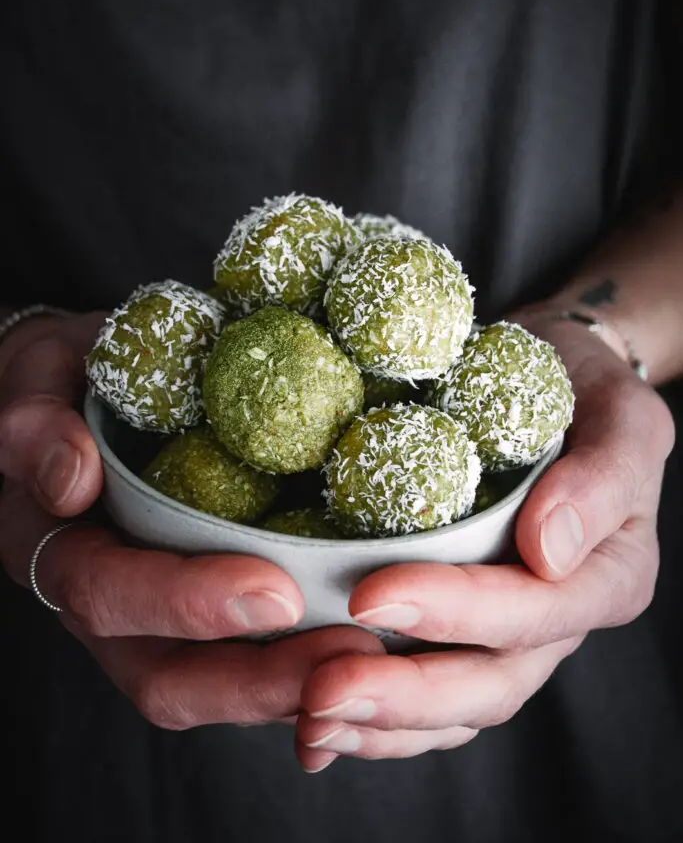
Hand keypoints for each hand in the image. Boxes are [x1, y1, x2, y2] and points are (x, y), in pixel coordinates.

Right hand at [0, 313, 382, 731]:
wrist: (82, 389)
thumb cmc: (62, 378)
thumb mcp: (36, 376)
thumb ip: (36, 423)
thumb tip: (72, 478)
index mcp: (57, 546)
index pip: (106, 592)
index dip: (185, 601)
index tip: (273, 591)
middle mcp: (105, 600)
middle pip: (165, 675)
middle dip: (256, 678)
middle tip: (348, 655)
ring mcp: (154, 614)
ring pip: (212, 682)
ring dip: (290, 684)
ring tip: (374, 663)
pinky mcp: (203, 605)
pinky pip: (246, 654)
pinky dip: (302, 661)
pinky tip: (369, 648)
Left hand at [294, 316, 674, 770]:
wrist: (551, 386)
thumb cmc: (584, 391)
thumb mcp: (619, 413)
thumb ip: (603, 477)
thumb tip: (549, 549)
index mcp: (606, 575)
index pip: (536, 611)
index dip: (457, 611)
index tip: (372, 593)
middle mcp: (557, 622)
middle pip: (490, 682)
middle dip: (405, 693)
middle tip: (322, 690)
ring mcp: (509, 638)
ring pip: (452, 709)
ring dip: (378, 723)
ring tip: (306, 717)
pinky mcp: (462, 636)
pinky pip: (424, 698)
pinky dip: (371, 720)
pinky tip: (313, 724)